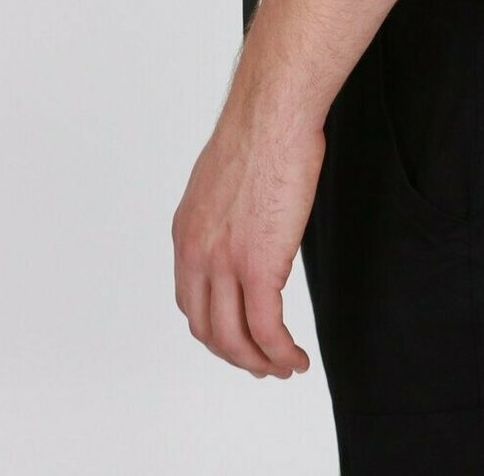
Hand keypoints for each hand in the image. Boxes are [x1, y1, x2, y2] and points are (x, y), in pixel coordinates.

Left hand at [172, 98, 323, 378]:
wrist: (271, 115)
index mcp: (186, 233)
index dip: (214, 327)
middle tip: (261, 363)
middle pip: (208, 329)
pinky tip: (296, 358)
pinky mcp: (259, 268)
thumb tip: (248, 220)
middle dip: (235, 353)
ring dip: (260, 362)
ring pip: (235, 340)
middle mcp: (196, 254)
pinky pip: (267, 330)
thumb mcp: (225, 177)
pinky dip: (281, 353)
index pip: (191, 300)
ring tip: (284, 367)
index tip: (238, 335)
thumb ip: (227, 210)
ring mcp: (225, 264)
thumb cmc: (260, 130)